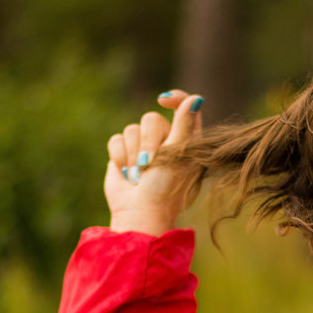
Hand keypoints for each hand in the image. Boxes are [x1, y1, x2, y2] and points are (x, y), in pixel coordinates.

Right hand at [105, 90, 204, 235]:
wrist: (139, 214)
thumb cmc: (166, 189)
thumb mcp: (178, 156)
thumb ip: (184, 125)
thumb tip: (196, 98)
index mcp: (186, 140)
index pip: (184, 106)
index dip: (175, 98)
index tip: (163, 101)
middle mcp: (165, 140)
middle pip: (151, 118)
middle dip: (147, 142)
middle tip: (148, 165)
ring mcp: (142, 146)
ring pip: (131, 129)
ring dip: (133, 155)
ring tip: (138, 177)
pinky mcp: (123, 153)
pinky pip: (116, 139)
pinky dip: (120, 158)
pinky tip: (126, 175)